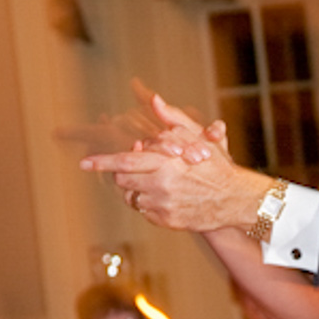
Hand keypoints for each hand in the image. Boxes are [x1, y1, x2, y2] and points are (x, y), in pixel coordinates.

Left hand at [82, 88, 266, 231]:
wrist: (235, 200)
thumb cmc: (216, 166)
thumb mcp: (196, 138)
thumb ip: (172, 119)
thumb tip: (153, 98)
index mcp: (166, 162)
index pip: (125, 162)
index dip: (102, 162)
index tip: (84, 162)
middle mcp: (161, 185)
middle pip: (123, 181)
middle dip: (124, 174)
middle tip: (133, 170)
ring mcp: (163, 205)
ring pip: (132, 197)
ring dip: (137, 189)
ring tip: (154, 183)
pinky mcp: (166, 221)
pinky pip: (145, 211)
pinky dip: (149, 204)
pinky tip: (166, 197)